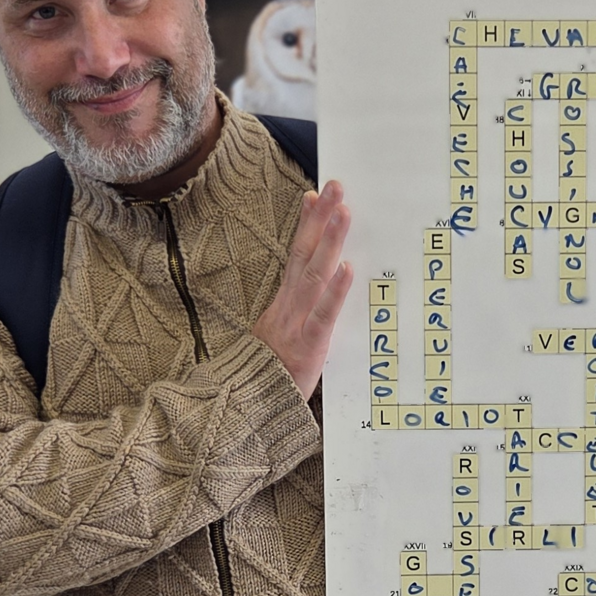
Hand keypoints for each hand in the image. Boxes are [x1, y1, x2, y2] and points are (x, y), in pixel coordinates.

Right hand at [253, 181, 352, 399]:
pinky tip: (349, 267)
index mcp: (284, 304)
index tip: (313, 195)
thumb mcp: (281, 339)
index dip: (306, 225)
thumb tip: (317, 297)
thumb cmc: (270, 378)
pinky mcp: (309, 346)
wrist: (247, 410)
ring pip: (314, 274)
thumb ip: (298, 317)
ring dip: (330, 240)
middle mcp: (289, 306)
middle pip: (305, 253)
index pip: (296, 255)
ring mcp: (297, 323)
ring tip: (343, 210)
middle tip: (335, 185)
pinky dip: (336, 290)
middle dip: (320, 217)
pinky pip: (324, 314)